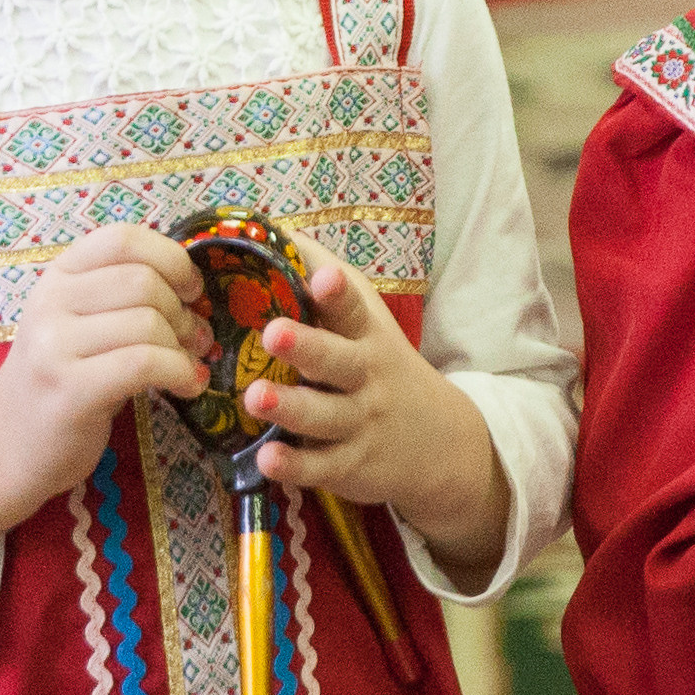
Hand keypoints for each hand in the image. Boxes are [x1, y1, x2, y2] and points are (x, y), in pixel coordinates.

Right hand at [0, 226, 211, 561]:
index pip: (122, 238)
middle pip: (144, 282)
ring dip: (184, 347)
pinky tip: (188, 385)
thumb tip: (195, 290)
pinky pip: (144, 364)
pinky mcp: (70, 390)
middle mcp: (50, 302)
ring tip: (188, 365)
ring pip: (148, 324)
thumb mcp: (79, 322)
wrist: (2, 446)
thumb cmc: (58, 379)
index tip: (189, 289)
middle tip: (193, 338)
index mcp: (57, 275)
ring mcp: (54, 346)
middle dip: (182, 311)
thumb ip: (122, 295)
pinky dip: (180, 372)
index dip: (171, 258)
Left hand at [245, 234, 510, 588]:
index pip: (352, 309)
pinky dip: (294, 466)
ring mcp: (358, 423)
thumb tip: (266, 228)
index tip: (323, 277)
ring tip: (256, 397)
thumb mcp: (363, 320)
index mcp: (365, 334)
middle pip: (337, 361)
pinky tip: (267, 460)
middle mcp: (364, 377)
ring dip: (290, 407)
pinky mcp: (348, 465)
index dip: (338, 293)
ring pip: (323, 416)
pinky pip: (320, 467)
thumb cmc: (378, 364)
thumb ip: (320, 279)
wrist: (438, 441)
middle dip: (306, 346)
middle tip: (272, 332)